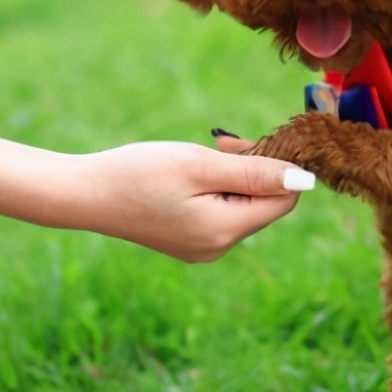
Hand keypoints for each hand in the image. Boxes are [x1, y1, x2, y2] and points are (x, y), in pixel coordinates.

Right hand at [77, 141, 308, 261]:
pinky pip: (221, 212)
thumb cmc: (140, 173)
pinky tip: (190, 175)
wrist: (85, 193)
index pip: (283, 200)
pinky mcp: (188, 241)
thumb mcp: (201, 165)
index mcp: (225, 232)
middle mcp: (218, 248)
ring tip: (202, 156)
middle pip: (264, 205)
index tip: (243, 142)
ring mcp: (202, 248)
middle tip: (221, 143)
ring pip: (243, 207)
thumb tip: (306, 181)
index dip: (276, 166)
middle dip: (253, 169)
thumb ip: (256, 173)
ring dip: (234, 177)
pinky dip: (216, 189)